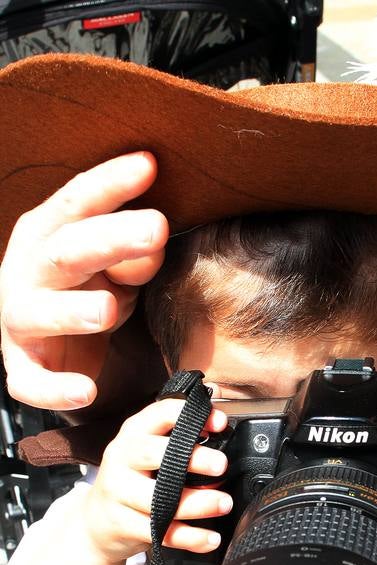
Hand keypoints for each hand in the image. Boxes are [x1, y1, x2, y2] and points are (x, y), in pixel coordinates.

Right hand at [0, 152, 168, 409]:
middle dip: (109, 238)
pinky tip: (85, 391)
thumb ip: (136, 253)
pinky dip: (55, 389)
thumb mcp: (118, 268)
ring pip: (40, 313)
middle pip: (67, 251)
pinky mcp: (24, 368)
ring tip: (107, 309)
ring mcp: (21, 320)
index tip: (150, 164)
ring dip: (73, 311)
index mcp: (50, 236)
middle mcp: (29, 273)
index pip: (78, 202)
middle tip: (156, 227)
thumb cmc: (91, 291)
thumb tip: (153, 239)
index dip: (111, 182)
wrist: (57, 351)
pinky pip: (32, 382)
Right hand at [83, 397, 231, 562]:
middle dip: (192, 458)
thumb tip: (221, 436)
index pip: (160, 414)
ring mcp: (118, 492)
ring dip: (198, 503)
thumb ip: (179, 442)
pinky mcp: (122, 524)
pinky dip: (190, 537)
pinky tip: (210, 538)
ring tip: (224, 503)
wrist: (95, 522)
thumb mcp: (148, 453)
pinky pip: (161, 532)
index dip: (191, 416)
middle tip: (221, 466)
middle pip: (154, 453)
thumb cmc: (133, 480)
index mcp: (133, 434)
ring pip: (160, 499)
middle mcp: (122, 459)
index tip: (219, 423)